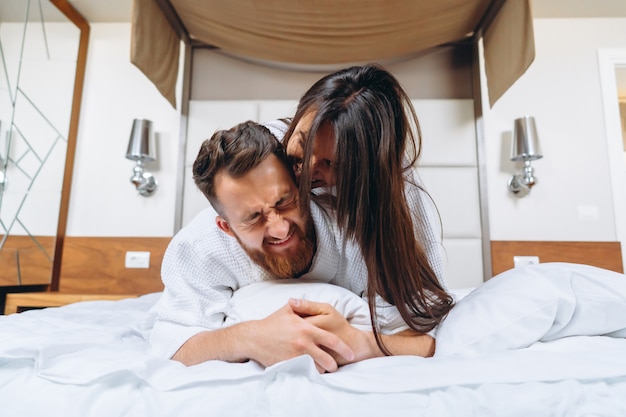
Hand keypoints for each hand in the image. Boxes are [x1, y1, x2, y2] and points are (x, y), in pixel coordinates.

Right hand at [244, 303, 354, 372]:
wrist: (253, 338)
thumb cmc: (271, 323)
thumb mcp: (288, 310)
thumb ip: (303, 306)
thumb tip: (311, 302)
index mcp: (307, 328)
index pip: (331, 340)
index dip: (343, 348)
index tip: (350, 353)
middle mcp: (304, 342)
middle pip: (327, 358)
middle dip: (334, 364)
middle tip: (337, 366)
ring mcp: (296, 355)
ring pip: (317, 367)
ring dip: (323, 370)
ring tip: (326, 370)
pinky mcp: (289, 364)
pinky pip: (304, 372)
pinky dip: (310, 373)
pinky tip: (312, 372)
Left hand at [289, 298, 436, 360]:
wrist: (353, 345)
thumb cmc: (339, 325)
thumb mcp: (326, 310)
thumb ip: (308, 305)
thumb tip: (290, 300)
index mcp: (312, 322)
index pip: (290, 319)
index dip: (282, 320)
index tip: (278, 321)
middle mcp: (311, 336)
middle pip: (288, 336)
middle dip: (280, 335)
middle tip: (274, 336)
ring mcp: (312, 350)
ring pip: (292, 349)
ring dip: (284, 347)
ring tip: (279, 346)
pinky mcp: (315, 361)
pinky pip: (300, 360)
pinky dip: (293, 357)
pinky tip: (288, 356)